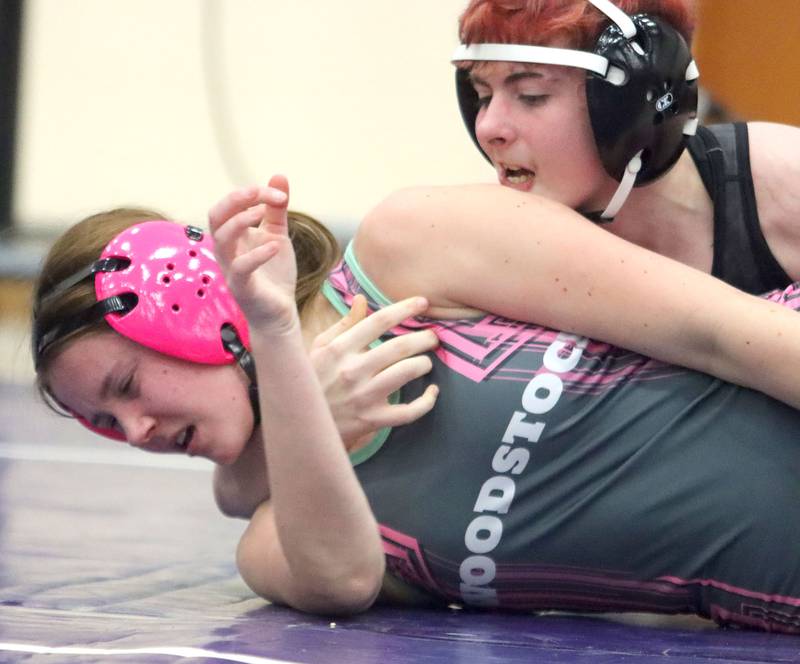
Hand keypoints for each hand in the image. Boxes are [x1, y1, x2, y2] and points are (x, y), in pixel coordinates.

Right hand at [208, 175, 297, 332]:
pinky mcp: (242, 288)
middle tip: (259, 192)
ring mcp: (231, 269)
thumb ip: (275, 209)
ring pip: (221, 239)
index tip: (280, 194)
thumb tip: (279, 175)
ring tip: (262, 213)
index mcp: (233, 236)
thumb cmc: (273, 275)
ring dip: (240, 221)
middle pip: (216, 216)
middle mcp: (227, 250)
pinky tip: (274, 247)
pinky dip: (257, 254)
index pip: (229, 205)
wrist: (279, 313)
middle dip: (235, 200)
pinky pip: (241, 268)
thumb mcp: (277, 235)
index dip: (251, 193)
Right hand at [310, 294, 439, 442]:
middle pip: (399, 347)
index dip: (405, 308)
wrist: (300, 422)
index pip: (378, 321)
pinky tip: (432, 392)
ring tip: (426, 361)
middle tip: (432, 337)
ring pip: (407, 373)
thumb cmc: (313, 380)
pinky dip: (427, 401)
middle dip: (424, 338)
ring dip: (424, 363)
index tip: (423, 303)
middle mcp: (352, 370)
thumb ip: (344, 324)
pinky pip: (409, 411)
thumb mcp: (319, 348)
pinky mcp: (372, 420)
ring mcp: (363, 396)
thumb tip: (362, 299)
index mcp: (339, 349)